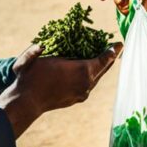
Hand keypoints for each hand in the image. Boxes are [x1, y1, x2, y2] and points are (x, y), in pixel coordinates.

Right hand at [0, 43, 122, 137]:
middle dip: (109, 58)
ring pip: (96, 78)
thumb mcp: (34, 57)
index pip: (104, 59)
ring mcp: (83, 93)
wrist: (26, 102)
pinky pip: (89, 85)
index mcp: (83, 71)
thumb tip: (40, 44)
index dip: (113, 51)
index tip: (120, 44)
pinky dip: (92, 76)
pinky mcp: (77, 99)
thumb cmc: (31, 77)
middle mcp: (87, 84)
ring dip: (100, 68)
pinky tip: (88, 70)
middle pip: (103, 69)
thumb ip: (37, 49)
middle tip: (114, 48)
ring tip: (102, 58)